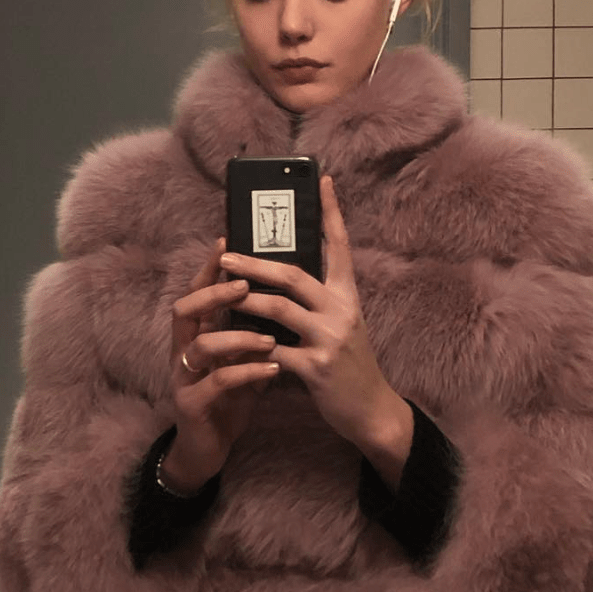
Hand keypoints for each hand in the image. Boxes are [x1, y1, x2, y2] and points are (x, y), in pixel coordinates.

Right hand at [164, 238, 279, 493]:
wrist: (207, 450)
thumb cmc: (227, 400)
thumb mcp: (242, 360)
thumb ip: (253, 332)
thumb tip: (284, 299)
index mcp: (195, 335)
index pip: (196, 292)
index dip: (208, 267)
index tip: (227, 240)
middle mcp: (183, 351)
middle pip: (185, 310)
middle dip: (214, 293)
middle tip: (245, 284)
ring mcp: (183, 378)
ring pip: (200, 346)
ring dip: (236, 337)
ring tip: (268, 336)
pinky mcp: (191, 405)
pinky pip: (217, 382)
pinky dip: (247, 372)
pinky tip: (272, 369)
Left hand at [221, 176, 412, 488]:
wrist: (372, 411)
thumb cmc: (348, 364)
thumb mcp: (340, 324)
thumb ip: (316, 300)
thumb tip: (278, 274)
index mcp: (347, 296)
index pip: (339, 245)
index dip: (330, 212)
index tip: (321, 180)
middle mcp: (341, 311)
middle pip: (294, 275)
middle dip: (255, 263)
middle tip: (225, 255)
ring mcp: (330, 339)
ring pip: (280, 309)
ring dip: (245, 300)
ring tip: (220, 292)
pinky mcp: (318, 368)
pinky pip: (275, 352)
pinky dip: (251, 348)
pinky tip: (232, 345)